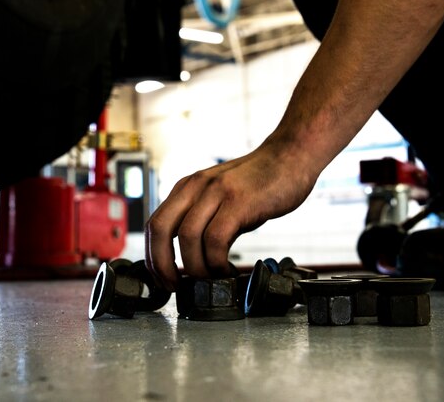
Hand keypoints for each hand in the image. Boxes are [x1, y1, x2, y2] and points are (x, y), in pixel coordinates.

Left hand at [144, 139, 318, 290]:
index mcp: (187, 187)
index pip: (154, 224)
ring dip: (195, 268)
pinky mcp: (239, 201)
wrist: (291, 156)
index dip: (153, 256)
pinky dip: (217, 262)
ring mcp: (217, 192)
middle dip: (162, 265)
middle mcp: (196, 187)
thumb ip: (204, 219)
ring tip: (209, 280)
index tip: (162, 278)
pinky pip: (216, 239)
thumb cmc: (259, 182)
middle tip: (175, 286)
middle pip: (160, 229)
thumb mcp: (220, 197)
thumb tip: (191, 257)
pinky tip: (227, 269)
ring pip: (188, 237)